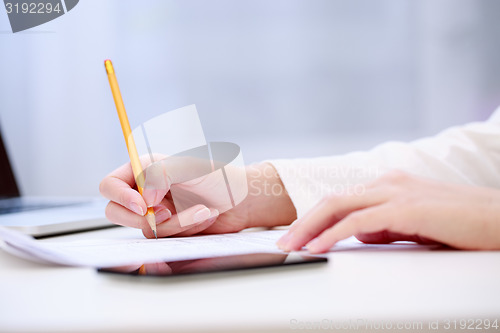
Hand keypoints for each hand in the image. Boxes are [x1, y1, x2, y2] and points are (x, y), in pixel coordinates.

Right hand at [99, 162, 295, 237]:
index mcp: (144, 169)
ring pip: (145, 229)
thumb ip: (161, 175)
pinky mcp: (168, 230)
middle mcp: (145, 191)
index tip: (141, 205)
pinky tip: (206, 216)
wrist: (243, 200)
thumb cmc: (219, 177)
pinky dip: (187, 230)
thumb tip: (144, 200)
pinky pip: (165, 239)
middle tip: (167, 214)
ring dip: (176, 224)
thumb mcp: (191, 168)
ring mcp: (155, 212)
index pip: (111, 184)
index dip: (120, 196)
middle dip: (143, 218)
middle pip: (116, 212)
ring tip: (203, 210)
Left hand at [277, 171, 499, 251]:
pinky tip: (318, 248)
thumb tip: (359, 236)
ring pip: (339, 207)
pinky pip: (359, 223)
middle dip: (303, 222)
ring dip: (310, 228)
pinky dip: (334, 235)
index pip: (340, 200)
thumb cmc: (460, 223)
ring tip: (291, 246)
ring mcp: (395, 192)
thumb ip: (385, 226)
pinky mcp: (405, 208)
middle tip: (283, 241)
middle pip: (332, 200)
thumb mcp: (413, 224)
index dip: (314, 218)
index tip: (296, 234)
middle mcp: (386, 183)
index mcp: (387, 185)